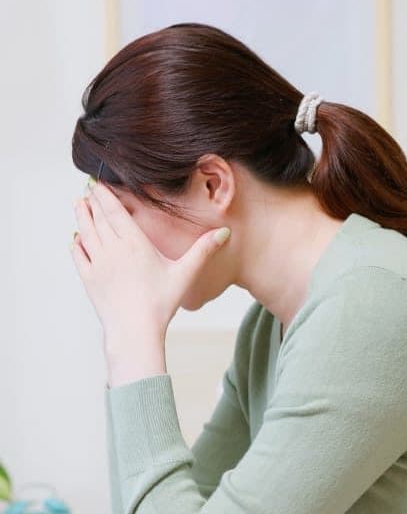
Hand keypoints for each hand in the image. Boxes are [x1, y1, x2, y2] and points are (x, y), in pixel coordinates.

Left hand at [70, 182, 229, 383]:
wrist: (134, 330)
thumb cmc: (161, 302)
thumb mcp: (185, 273)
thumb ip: (203, 250)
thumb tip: (225, 232)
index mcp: (135, 244)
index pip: (115, 213)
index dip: (106, 196)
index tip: (99, 184)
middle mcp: (112, 250)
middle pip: (98, 219)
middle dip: (92, 202)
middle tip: (87, 188)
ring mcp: (97, 264)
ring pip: (85, 233)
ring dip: (81, 217)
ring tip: (78, 204)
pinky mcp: (89, 279)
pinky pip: (78, 256)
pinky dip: (76, 244)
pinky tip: (76, 239)